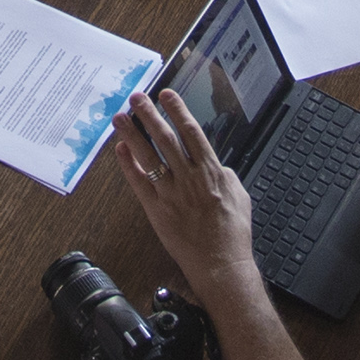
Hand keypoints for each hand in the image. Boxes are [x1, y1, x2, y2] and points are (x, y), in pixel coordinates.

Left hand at [115, 95, 255, 295]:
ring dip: (133, 134)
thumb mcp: (240, 196)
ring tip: (120, 117)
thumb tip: (216, 165)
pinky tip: (120, 149)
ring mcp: (171, 194)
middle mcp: (189, 178)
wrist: (221, 264)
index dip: (178, 110)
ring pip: (149, 157)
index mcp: (211, 172)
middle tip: (137, 97)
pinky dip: (128, 165)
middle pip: (166, 138)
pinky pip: (139, 183)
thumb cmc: (233, 233)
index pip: (191, 132)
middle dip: (150, 114)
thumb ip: (226, 176)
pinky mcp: (157, 211)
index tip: (166, 95)